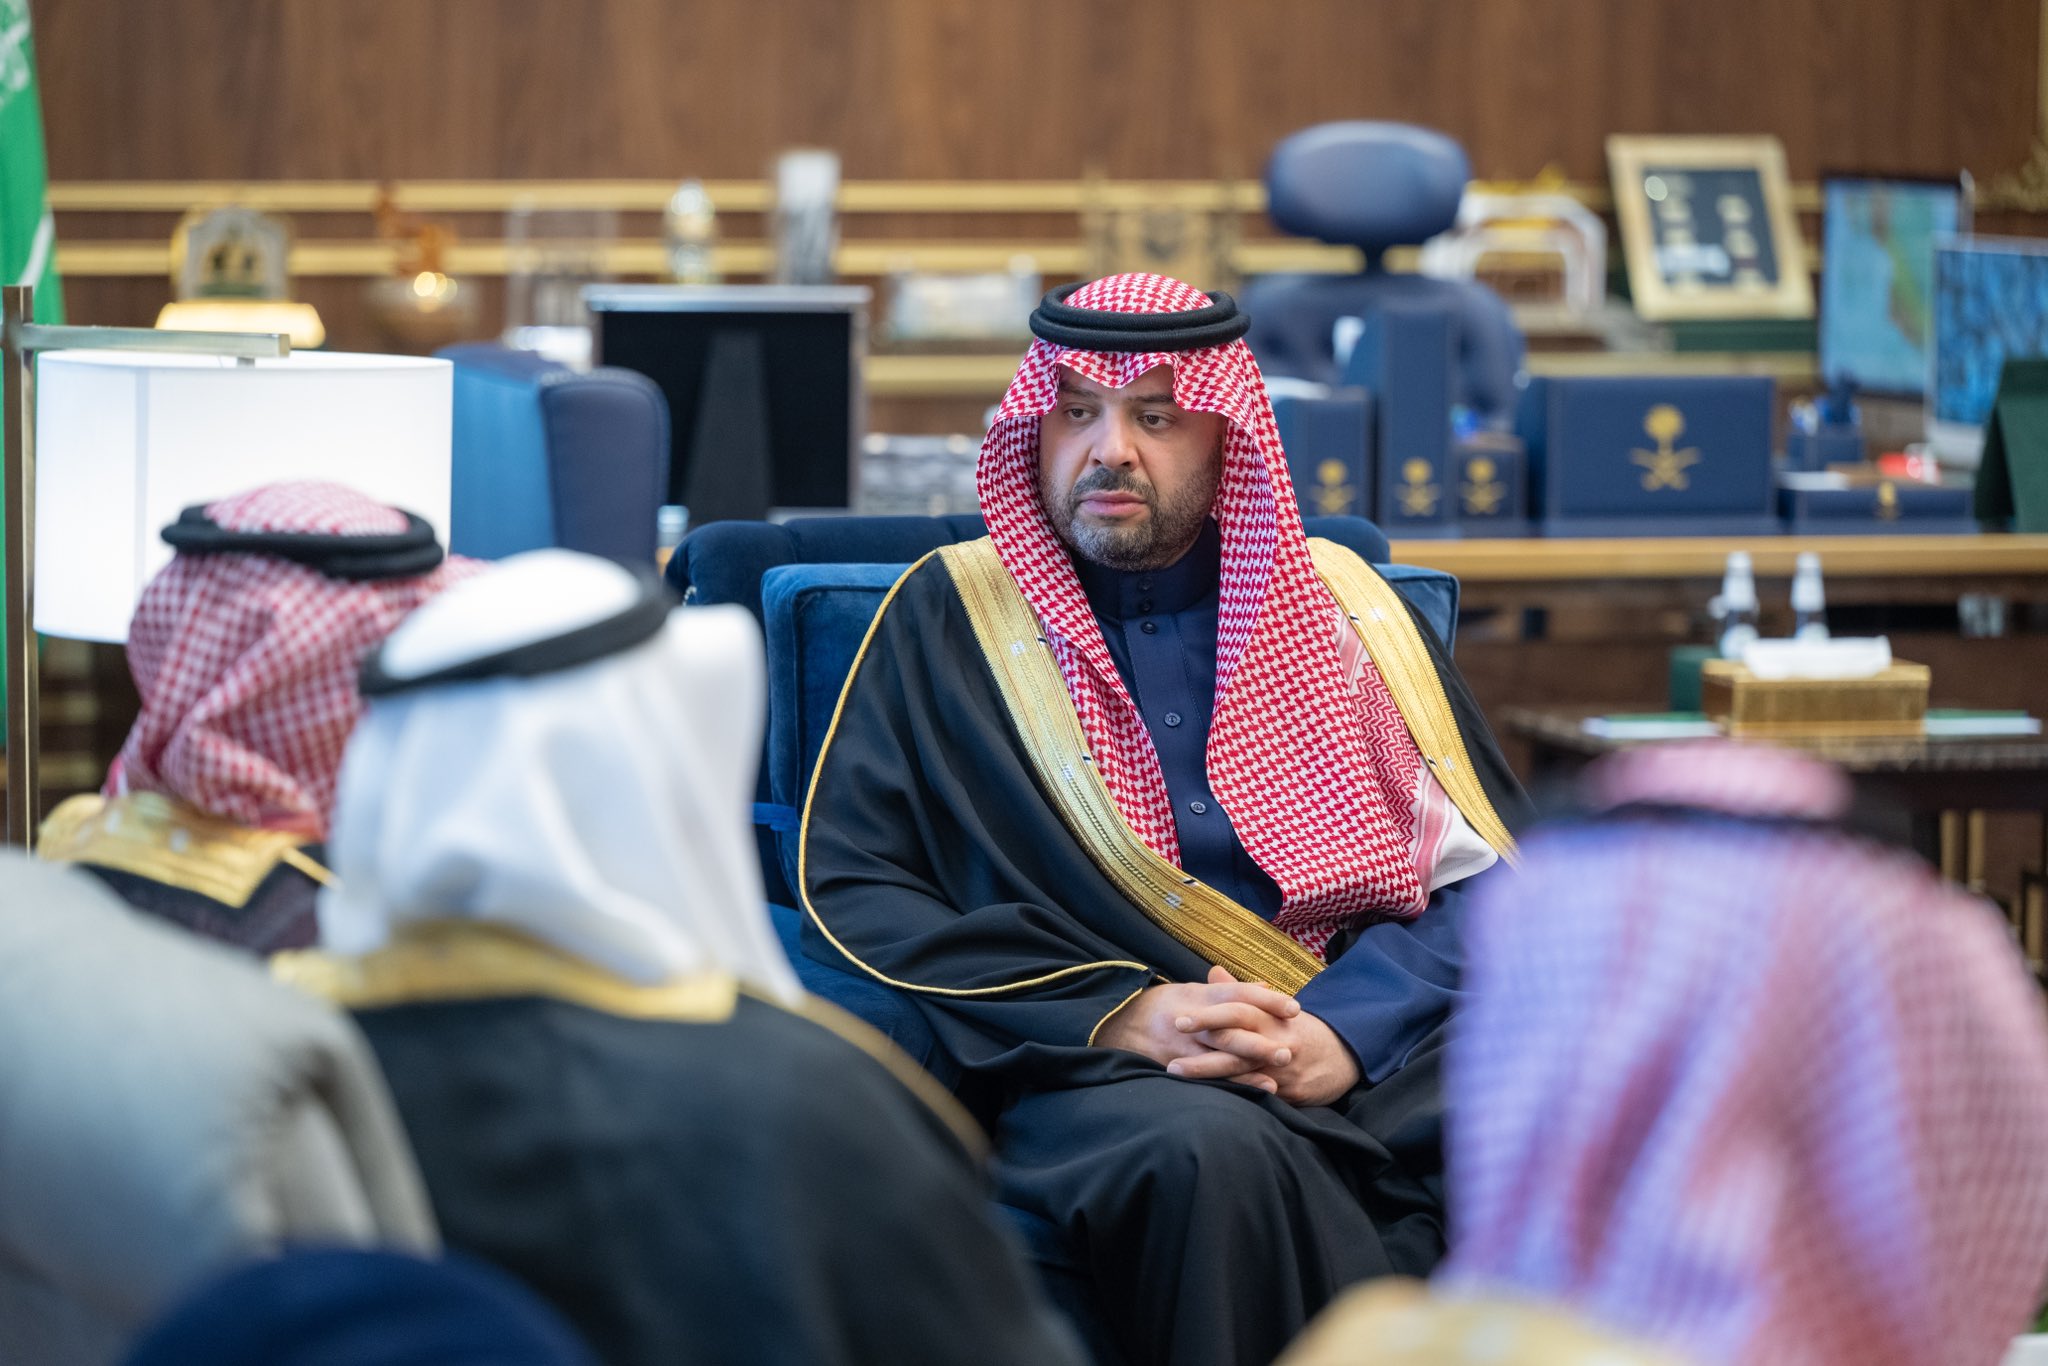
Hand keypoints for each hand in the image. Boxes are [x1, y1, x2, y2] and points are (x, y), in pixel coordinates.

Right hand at [1094, 966, 1302, 1092]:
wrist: (1112, 1022)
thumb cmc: (1158, 1006)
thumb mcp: (1190, 991)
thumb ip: (1226, 991)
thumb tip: (1265, 985)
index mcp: (1196, 995)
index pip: (1237, 994)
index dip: (1266, 1000)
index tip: (1294, 1008)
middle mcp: (1189, 1018)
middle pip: (1229, 1027)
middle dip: (1260, 1040)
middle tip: (1291, 1049)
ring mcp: (1179, 1044)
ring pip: (1217, 1055)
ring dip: (1248, 1066)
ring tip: (1276, 1075)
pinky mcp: (1171, 1065)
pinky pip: (1203, 1076)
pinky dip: (1229, 1083)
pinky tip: (1252, 1090)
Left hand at [1168, 967, 1360, 1106]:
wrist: (1346, 1054)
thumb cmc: (1300, 1029)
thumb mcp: (1275, 1008)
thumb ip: (1241, 992)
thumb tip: (1213, 972)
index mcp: (1270, 1017)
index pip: (1237, 1012)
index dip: (1208, 1016)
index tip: (1179, 1019)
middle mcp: (1276, 1042)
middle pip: (1236, 1045)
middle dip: (1203, 1054)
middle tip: (1170, 1059)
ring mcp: (1283, 1070)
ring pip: (1243, 1073)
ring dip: (1210, 1076)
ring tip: (1178, 1075)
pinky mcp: (1291, 1094)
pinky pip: (1260, 1094)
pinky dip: (1237, 1096)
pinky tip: (1211, 1100)